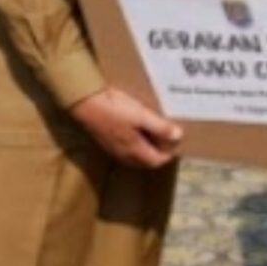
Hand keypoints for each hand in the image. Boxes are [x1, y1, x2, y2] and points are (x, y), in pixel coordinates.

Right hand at [68, 86, 182, 167]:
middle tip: (168, 137)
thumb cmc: (116, 109)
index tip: (177, 142)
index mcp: (134, 151)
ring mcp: (113, 149)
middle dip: (159, 152)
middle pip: (146, 161)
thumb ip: (160, 127)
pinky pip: (126, 148)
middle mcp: (124, 154)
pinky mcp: (107, 140)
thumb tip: (179, 136)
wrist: (87, 104)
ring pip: (135, 155)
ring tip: (155, 132)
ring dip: (147, 148)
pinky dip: (137, 143)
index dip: (169, 154)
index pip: (156, 161)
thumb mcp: (142, 116)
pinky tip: (137, 128)